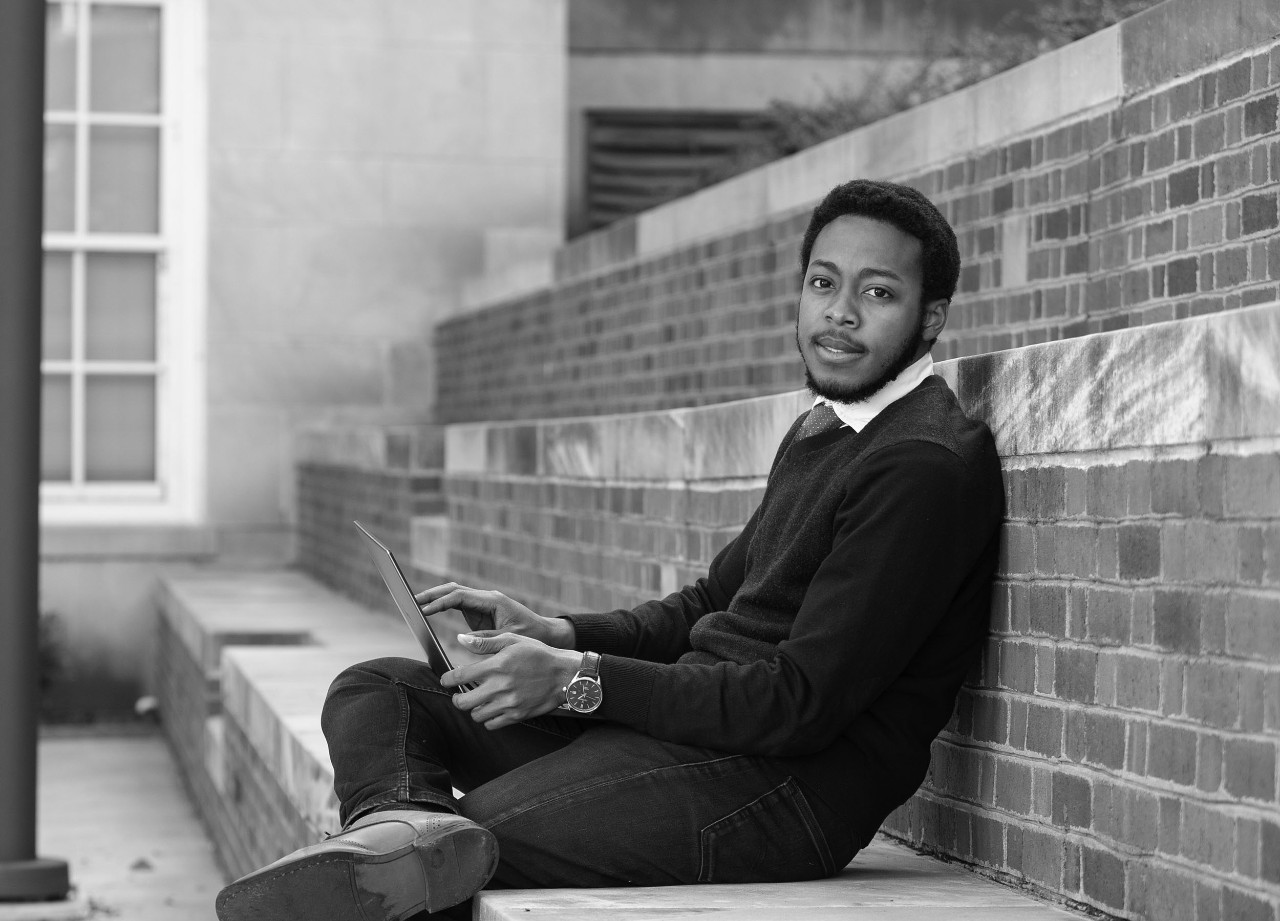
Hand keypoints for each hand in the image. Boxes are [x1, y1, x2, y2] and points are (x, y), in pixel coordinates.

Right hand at [414, 583, 575, 647]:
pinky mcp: (480, 612)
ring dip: (435, 598)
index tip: (423, 610)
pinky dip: (442, 606)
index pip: (459, 596)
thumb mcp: (510, 639)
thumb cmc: (532, 636)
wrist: (546, 634)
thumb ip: (487, 639)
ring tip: (414, 603)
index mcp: (493, 600)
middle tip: (410, 599)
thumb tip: (462, 639)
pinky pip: (457, 604)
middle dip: (432, 594)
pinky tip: (428, 612)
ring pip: (454, 594)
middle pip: (453, 590)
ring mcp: (482, 603)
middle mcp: (486, 598)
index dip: (440, 602)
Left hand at [440, 633, 582, 729]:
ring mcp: (508, 703)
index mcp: (496, 665)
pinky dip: (488, 719)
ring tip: (479, 701)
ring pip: (476, 715)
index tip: (446, 679)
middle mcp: (500, 686)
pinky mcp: (517, 715)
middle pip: (463, 702)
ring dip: (473, 709)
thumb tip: (460, 639)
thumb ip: (484, 642)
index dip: (447, 679)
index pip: (459, 676)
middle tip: (459, 694)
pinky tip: (493, 708)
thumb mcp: (512, 641)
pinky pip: (492, 724)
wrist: (565, 674)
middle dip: (457, 698)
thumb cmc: (538, 654)